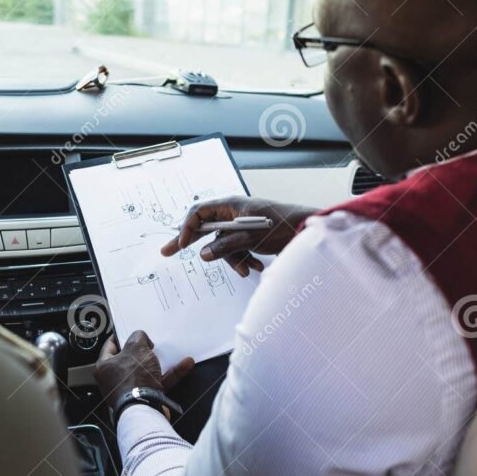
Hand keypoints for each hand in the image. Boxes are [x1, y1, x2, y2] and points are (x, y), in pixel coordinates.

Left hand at [95, 331, 194, 409]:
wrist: (144, 408)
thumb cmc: (134, 380)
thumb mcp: (136, 347)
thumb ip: (138, 337)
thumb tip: (141, 338)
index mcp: (104, 366)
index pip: (110, 346)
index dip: (121, 336)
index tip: (129, 331)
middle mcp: (114, 379)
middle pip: (129, 360)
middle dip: (143, 351)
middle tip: (150, 343)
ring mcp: (130, 389)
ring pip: (146, 371)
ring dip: (160, 362)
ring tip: (170, 353)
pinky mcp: (145, 397)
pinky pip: (158, 382)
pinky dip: (170, 374)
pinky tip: (183, 365)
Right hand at [160, 197, 317, 276]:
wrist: (309, 230)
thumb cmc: (284, 225)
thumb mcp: (251, 237)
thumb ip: (225, 245)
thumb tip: (203, 254)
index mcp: (231, 205)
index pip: (198, 212)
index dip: (187, 228)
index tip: (181, 246)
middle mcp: (233, 213)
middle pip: (205, 227)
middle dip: (192, 243)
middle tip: (167, 252)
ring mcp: (242, 225)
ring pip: (223, 244)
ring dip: (233, 259)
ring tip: (248, 269)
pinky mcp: (251, 236)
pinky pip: (238, 249)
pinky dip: (245, 259)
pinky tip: (258, 267)